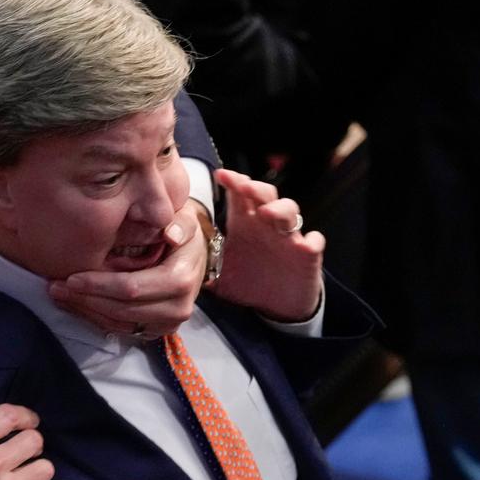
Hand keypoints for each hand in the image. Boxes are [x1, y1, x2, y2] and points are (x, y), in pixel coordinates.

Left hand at [47, 199, 205, 336]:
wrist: (193, 257)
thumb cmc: (181, 233)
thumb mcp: (185, 221)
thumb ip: (180, 224)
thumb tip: (171, 234)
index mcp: (180, 281)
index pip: (132, 288)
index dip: (99, 285)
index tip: (71, 277)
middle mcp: (176, 308)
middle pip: (120, 310)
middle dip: (85, 299)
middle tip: (54, 287)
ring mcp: (165, 323)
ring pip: (116, 323)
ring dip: (84, 310)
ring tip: (58, 294)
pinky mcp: (154, 330)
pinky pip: (119, 328)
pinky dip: (94, 317)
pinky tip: (74, 303)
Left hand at [212, 169, 324, 321]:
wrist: (277, 304)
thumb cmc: (248, 280)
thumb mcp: (219, 273)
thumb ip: (197, 264)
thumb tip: (165, 261)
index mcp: (246, 223)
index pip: (240, 196)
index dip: (234, 182)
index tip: (221, 175)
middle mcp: (268, 225)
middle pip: (266, 196)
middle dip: (256, 189)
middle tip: (244, 187)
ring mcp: (289, 238)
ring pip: (291, 214)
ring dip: (281, 210)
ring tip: (267, 213)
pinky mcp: (307, 256)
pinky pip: (314, 243)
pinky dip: (313, 241)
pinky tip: (308, 243)